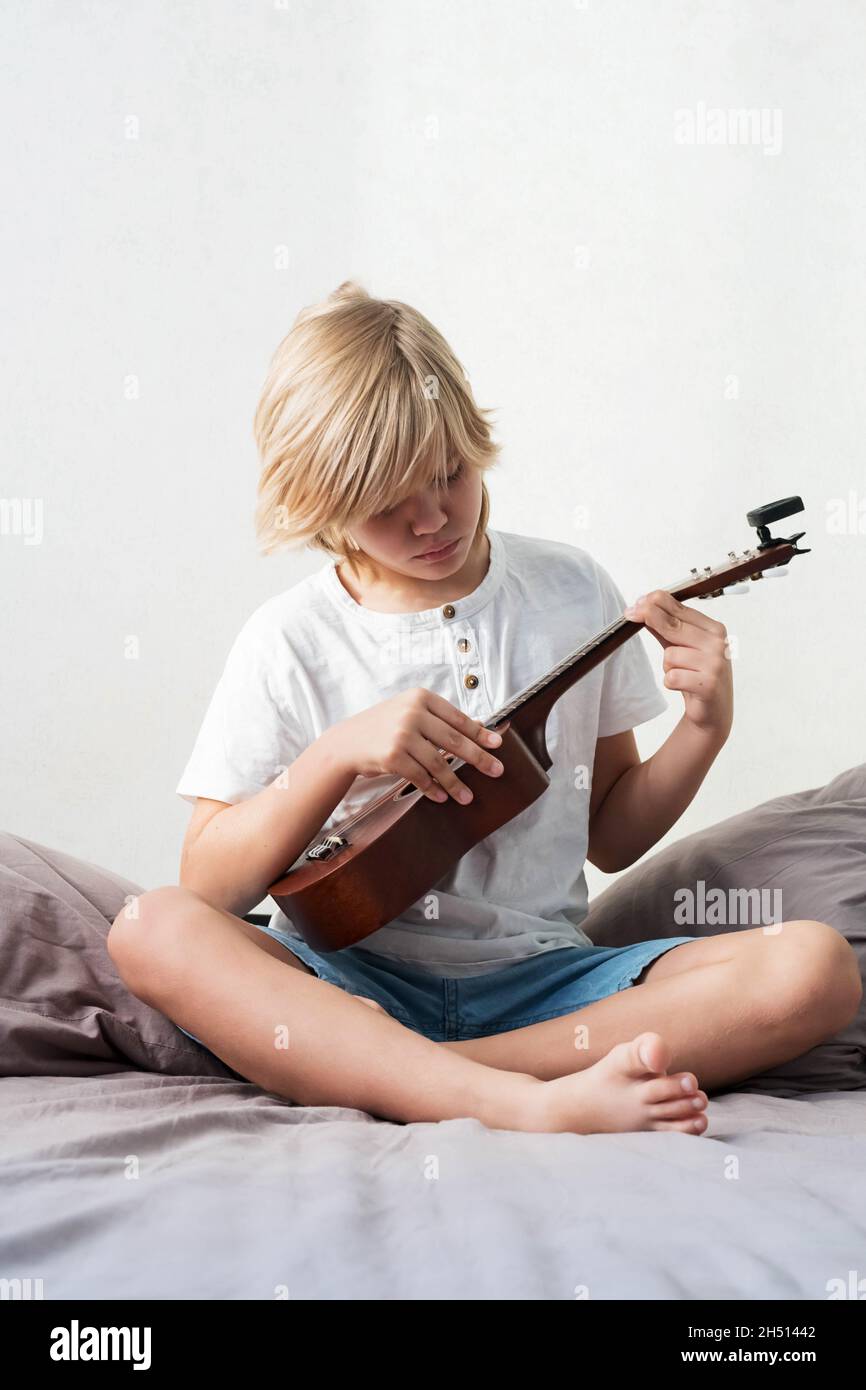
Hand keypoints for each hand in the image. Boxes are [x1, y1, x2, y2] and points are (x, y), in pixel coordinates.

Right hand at [331, 687, 507, 804]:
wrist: (346, 742)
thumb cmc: (382, 727)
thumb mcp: (408, 711)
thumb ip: (439, 718)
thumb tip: (478, 726)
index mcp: (421, 698)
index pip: (458, 718)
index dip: (480, 733)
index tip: (498, 744)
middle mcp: (413, 713)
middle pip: (455, 740)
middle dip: (479, 758)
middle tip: (496, 771)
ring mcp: (402, 735)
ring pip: (439, 763)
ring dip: (455, 783)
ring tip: (467, 797)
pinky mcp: (393, 756)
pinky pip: (421, 777)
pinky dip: (433, 789)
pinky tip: (442, 797)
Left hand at [623, 590, 732, 739]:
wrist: (714, 710)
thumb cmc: (697, 674)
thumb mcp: (682, 647)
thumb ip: (667, 628)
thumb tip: (643, 607)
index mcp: (715, 630)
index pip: (681, 609)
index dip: (655, 603)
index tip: (636, 603)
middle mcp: (718, 644)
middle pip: (673, 625)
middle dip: (650, 618)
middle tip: (630, 614)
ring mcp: (715, 664)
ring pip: (669, 655)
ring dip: (668, 667)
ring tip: (683, 674)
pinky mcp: (708, 685)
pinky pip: (671, 677)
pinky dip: (671, 683)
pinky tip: (684, 687)